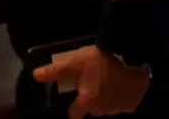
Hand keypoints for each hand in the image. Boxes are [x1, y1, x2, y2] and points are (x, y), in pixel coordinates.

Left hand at [33, 45, 151, 118]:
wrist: (130, 54)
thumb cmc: (100, 60)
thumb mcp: (75, 63)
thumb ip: (56, 72)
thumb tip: (35, 75)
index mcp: (88, 102)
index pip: (75, 114)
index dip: (74, 108)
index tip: (75, 101)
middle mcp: (102, 110)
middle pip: (93, 110)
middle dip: (92, 100)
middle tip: (93, 82)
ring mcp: (119, 108)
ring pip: (109, 107)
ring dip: (107, 98)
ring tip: (108, 80)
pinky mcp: (133, 104)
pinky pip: (124, 104)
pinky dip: (122, 97)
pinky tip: (122, 83)